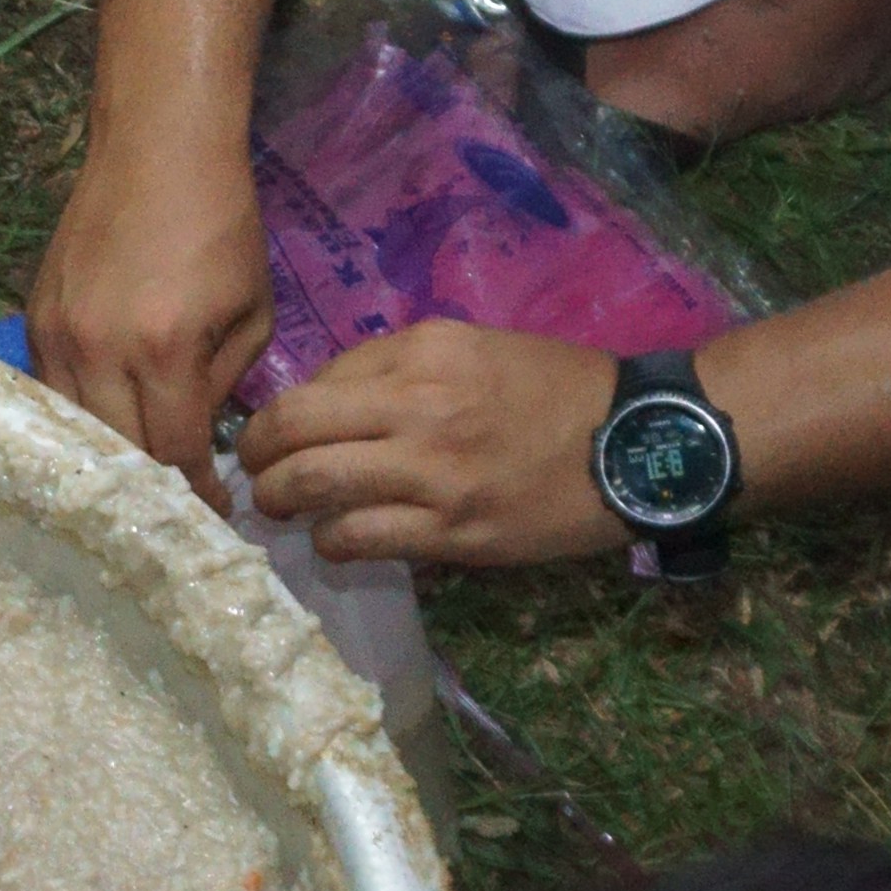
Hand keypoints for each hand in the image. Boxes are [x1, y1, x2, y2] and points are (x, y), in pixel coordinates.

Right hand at [30, 135, 271, 506]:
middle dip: (153, 489)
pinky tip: (104, 429)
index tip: (217, 512)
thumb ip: (223, 383)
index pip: (173, 453)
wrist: (157, 148)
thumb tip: (199, 433)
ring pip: (73, 432)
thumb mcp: (252, 311)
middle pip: (118, 453)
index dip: (197, 493)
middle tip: (179, 508)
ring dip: (109, 461)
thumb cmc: (221, 224)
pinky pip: (50, 394)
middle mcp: (98, 350)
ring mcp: (56, 335)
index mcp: (164, 349)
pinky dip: (78, 420)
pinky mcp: (34, 318)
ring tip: (139, 480)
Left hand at [232, 320, 634, 568]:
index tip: (278, 432)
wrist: (637, 445)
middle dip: (254, 453)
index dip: (285, 410)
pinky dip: (330, 541)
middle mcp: (419, 404)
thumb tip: (331, 405)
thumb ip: (401, 367)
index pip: (320, 379)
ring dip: (279, 499)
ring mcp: (433, 472)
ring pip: (312, 484)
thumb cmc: (557, 392)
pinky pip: (359, 537)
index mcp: (424, 351)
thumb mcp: (475, 348)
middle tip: (253, 472)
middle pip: (294, 427)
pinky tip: (334, 540)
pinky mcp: (452, 531)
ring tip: (280, 508)